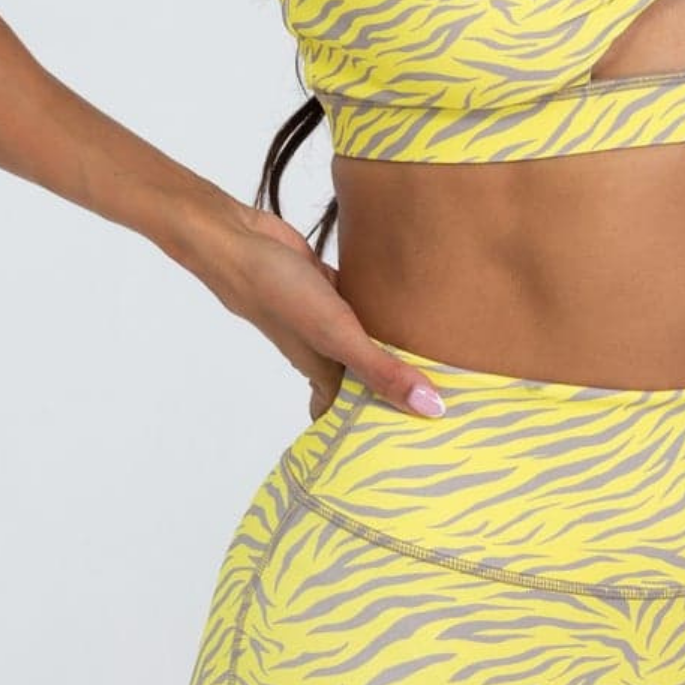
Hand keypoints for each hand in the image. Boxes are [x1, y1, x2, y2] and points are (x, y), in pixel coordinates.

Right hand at [197, 199, 446, 422]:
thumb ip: (382, 371)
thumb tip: (432, 410)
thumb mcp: (337, 336)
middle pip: (364, 378)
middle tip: (443, 401)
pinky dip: (383, 310)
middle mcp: (327, 350)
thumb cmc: (280, 294)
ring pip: (366, 342)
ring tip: (438, 358)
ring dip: (391, 348)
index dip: (374, 428)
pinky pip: (362, 305)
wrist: (242, 241)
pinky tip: (410, 306)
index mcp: (325, 373)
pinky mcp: (329, 287)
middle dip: (394, 388)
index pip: (350, 415)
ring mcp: (327, 319)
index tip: (413, 443)